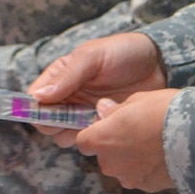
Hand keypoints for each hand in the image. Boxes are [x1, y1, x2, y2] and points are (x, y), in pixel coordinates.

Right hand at [27, 31, 167, 147]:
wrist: (159, 64)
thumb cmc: (124, 52)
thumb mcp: (93, 57)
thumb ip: (67, 76)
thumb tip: (38, 97)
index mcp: (60, 77)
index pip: (35, 98)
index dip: (35, 108)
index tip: (47, 111)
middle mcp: (68, 98)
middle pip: (46, 122)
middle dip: (54, 124)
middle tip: (73, 116)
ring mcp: (84, 114)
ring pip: (64, 136)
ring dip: (73, 134)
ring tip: (92, 120)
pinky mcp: (102, 127)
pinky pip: (89, 141)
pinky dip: (93, 139)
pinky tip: (106, 126)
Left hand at [72, 90, 178, 191]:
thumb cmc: (163, 112)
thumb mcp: (138, 100)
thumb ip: (116, 109)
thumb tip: (102, 110)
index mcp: (101, 140)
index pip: (84, 141)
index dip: (95, 133)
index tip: (110, 124)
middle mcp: (109, 164)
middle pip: (105, 156)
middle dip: (116, 146)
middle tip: (138, 131)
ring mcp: (129, 178)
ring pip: (124, 167)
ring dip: (132, 159)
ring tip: (155, 144)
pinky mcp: (148, 188)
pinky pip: (142, 176)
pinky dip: (148, 168)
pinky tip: (165, 156)